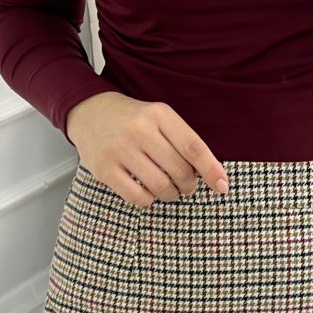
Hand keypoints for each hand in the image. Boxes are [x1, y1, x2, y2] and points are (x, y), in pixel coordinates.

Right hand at [65, 92, 229, 206]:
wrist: (89, 112)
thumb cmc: (132, 119)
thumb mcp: (159, 118)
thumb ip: (182, 141)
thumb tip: (209, 175)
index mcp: (160, 114)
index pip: (193, 147)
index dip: (211, 170)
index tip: (223, 186)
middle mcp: (140, 130)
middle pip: (179, 170)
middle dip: (189, 185)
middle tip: (187, 187)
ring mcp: (119, 149)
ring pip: (160, 186)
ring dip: (171, 194)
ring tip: (169, 190)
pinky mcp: (104, 168)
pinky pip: (137, 196)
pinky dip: (149, 200)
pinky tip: (148, 192)